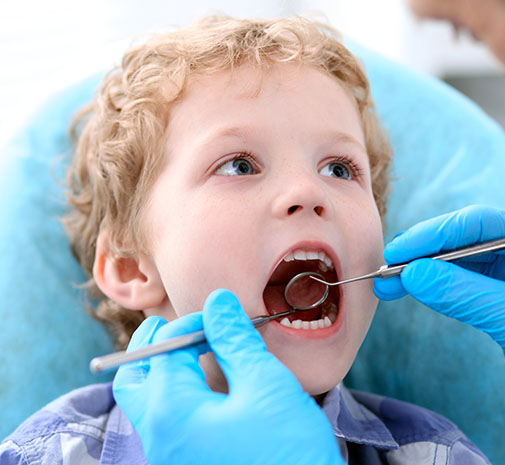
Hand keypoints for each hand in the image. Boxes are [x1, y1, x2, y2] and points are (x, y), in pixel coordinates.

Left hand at [113, 289, 343, 464]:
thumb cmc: (287, 452)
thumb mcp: (264, 383)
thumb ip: (235, 338)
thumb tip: (217, 302)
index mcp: (170, 412)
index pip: (165, 348)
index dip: (192, 322)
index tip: (221, 314)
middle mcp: (159, 438)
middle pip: (133, 379)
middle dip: (149, 346)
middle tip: (169, 325)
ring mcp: (171, 458)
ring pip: (147, 402)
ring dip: (160, 369)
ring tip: (186, 349)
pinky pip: (166, 422)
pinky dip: (175, 393)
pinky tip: (202, 384)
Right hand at [374, 205, 504, 350]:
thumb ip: (465, 294)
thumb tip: (413, 273)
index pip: (479, 223)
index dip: (434, 233)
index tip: (398, 252)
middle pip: (463, 238)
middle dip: (420, 253)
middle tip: (386, 271)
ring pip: (456, 259)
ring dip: (420, 269)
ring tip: (389, 284)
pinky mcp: (496, 291)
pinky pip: (460, 278)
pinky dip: (434, 284)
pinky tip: (412, 288)